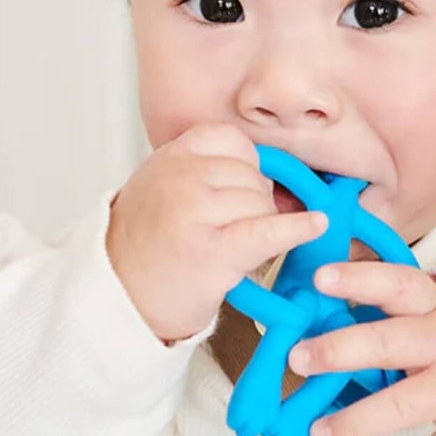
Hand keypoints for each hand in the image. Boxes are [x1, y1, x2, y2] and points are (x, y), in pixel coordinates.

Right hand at [108, 123, 327, 342]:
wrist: (119, 294)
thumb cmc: (147, 246)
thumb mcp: (162, 186)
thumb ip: (204, 169)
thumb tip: (271, 175)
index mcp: (170, 157)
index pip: (232, 141)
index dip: (247, 166)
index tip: (244, 187)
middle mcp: (181, 179)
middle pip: (252, 176)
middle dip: (255, 202)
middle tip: (232, 228)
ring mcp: (196, 212)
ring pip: (262, 204)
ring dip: (260, 226)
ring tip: (231, 245)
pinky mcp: (214, 251)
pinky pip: (269, 230)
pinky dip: (298, 229)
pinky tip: (316, 226)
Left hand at [287, 261, 435, 435]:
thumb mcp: (435, 312)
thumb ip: (389, 311)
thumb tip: (317, 314)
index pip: (398, 285)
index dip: (360, 279)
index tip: (321, 277)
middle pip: (389, 344)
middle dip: (339, 351)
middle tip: (298, 358)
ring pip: (403, 406)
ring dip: (356, 422)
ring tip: (318, 433)